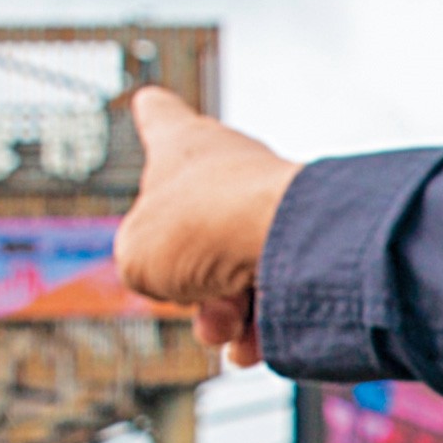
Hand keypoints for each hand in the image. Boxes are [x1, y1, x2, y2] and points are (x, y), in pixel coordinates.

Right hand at [116, 87, 301, 365]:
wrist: (287, 244)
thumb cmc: (202, 229)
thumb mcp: (135, 255)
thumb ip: (143, 265)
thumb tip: (178, 285)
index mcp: (183, 147)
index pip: (160, 118)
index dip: (152, 115)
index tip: (150, 101)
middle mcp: (231, 170)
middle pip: (189, 234)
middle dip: (182, 284)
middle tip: (186, 292)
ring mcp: (270, 210)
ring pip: (227, 280)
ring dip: (218, 316)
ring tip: (226, 321)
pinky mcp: (306, 253)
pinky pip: (269, 301)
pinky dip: (258, 328)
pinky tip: (252, 340)